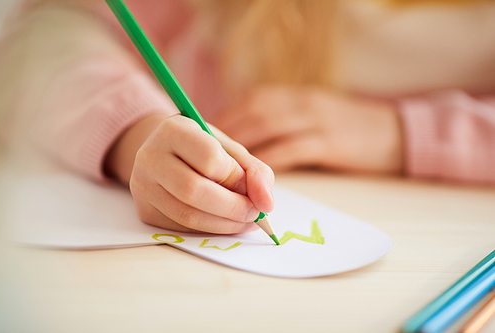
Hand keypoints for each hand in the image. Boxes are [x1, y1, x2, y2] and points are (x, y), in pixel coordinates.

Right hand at [105, 113, 273, 233]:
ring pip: (187, 215)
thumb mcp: (229, 148)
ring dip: (225, 224)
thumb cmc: (202, 148)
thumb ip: (254, 171)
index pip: (209, 159)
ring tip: (246, 221)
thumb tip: (267, 204)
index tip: (252, 187)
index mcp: (174, 129)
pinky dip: (210, 230)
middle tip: (255, 214)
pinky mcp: (145, 210)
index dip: (237, 178)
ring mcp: (143, 185)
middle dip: (233, 207)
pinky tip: (226, 223)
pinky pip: (182, 228)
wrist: (165, 153)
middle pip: (194, 190)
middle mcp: (150, 156)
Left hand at [214, 86, 402, 173]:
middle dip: (227, 132)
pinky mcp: (329, 142)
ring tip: (223, 168)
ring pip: (268, 128)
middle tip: (207, 155)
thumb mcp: (316, 114)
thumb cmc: (350, 128)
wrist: (396, 132)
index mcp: (297, 95)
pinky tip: (254, 176)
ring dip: (242, 147)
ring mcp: (316, 119)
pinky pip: (291, 150)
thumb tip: (251, 141)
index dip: (228, 117)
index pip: (252, 101)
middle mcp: (302, 102)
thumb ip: (285, 121)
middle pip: (254, 112)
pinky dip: (269, 162)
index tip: (208, 137)